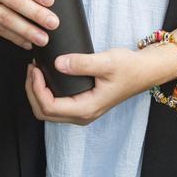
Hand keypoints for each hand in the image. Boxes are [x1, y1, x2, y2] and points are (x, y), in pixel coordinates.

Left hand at [25, 47, 148, 124]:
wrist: (144, 71)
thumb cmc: (129, 68)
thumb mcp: (106, 61)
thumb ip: (82, 63)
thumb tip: (58, 63)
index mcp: (86, 108)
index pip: (49, 106)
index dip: (36, 88)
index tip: (35, 68)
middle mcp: (82, 115)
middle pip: (44, 112)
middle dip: (32, 91)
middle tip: (31, 68)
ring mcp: (82, 111)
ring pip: (48, 111)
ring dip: (37, 92)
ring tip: (35, 70)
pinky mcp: (82, 104)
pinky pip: (57, 104)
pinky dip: (46, 92)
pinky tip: (46, 75)